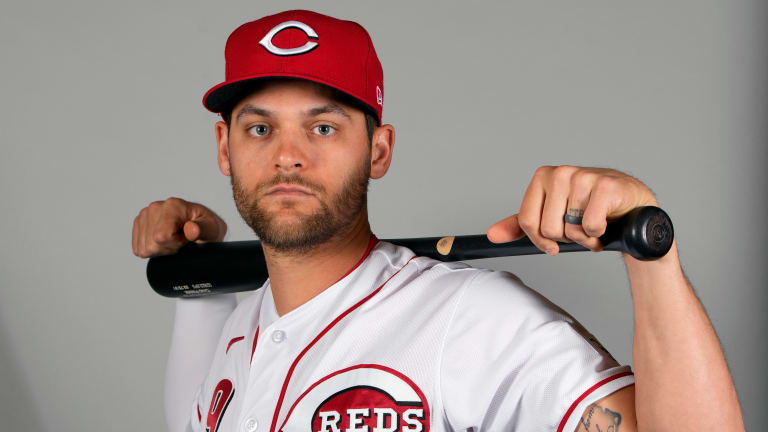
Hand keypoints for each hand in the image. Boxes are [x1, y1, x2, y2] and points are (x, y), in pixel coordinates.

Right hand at [132, 197, 227, 257]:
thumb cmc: (208, 227)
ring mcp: (144, 215)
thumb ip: (203, 229)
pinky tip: (165, 241)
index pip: (161, 237)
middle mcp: (155, 206)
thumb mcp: (212, 229)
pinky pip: (138, 249)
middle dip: (168, 248)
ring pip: (144, 248)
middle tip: (182, 240)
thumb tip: (192, 230)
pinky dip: (152, 250)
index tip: (187, 238)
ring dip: (161, 249)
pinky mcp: (139, 224)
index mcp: (172, 205)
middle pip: (151, 245)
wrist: (201, 227)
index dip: (176, 244)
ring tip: (175, 239)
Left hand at [486, 165, 657, 254]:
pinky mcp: (606, 186)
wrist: (630, 208)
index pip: (528, 222)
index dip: (541, 240)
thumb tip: (492, 235)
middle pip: (548, 229)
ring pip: (570, 229)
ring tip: (594, 226)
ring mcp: (583, 177)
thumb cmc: (588, 211)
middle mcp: (561, 172)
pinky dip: (598, 234)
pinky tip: (606, 223)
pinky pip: (590, 227)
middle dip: (566, 239)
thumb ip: (521, 225)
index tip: (554, 242)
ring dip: (585, 238)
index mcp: (543, 176)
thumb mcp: (550, 217)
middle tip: (580, 228)